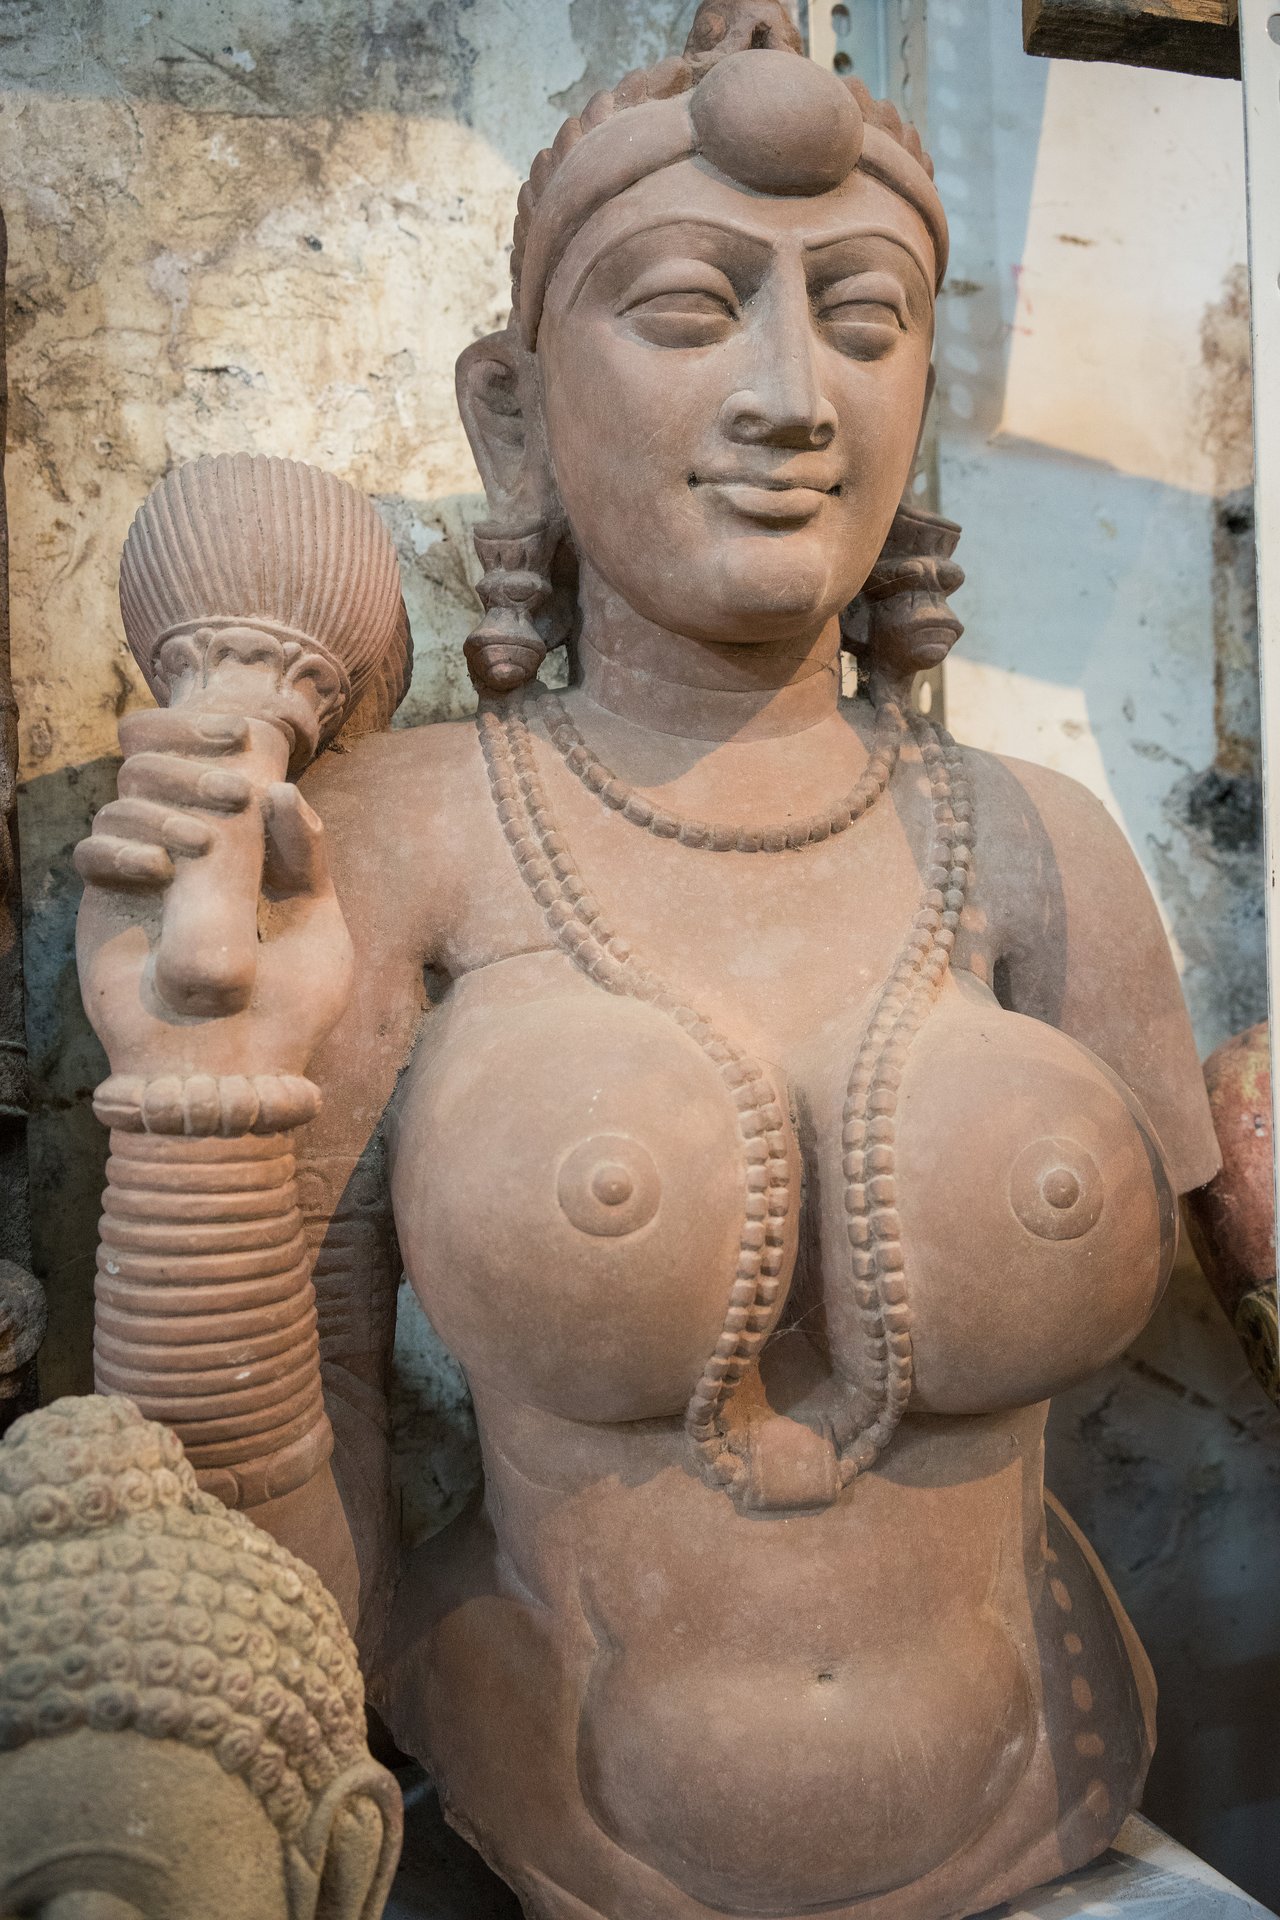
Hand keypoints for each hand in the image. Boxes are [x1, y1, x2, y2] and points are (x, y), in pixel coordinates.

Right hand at [76, 708, 353, 1080]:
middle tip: (228, 789)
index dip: (212, 739)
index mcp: (241, 856)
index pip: (211, 772)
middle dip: (187, 762)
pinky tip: (159, 866)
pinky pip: (93, 854)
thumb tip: (282, 792)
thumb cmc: (288, 1014)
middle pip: (159, 773)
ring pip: (124, 804)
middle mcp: (187, 858)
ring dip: (160, 805)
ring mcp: (143, 882)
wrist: (235, 1079)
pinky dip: (121, 847)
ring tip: (199, 842)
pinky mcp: (105, 912)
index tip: (240, 732)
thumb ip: (308, 862)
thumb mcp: (321, 932)